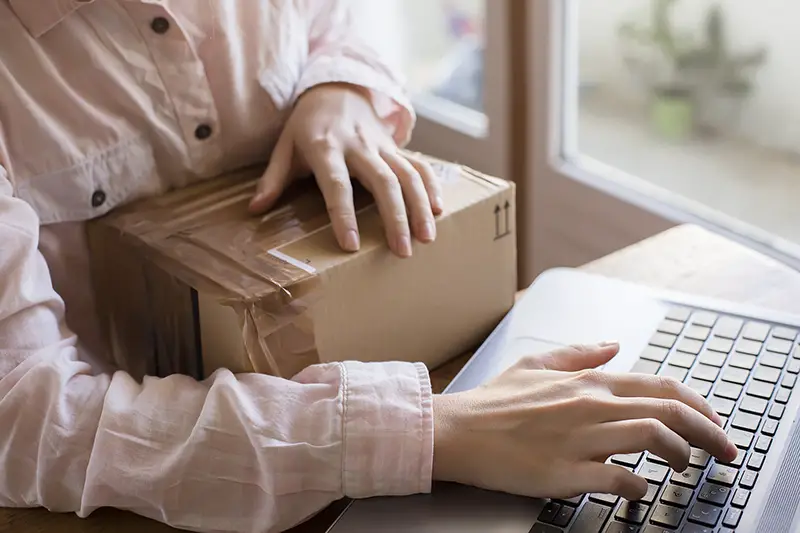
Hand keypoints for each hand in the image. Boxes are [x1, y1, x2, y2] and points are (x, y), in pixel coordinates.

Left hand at [249, 83, 442, 257]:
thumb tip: (255, 209)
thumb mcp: (284, 147)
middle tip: (402, 251)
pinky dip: (432, 186)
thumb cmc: (306, 125)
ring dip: (420, 207)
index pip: (336, 184)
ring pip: (409, 174)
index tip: (352, 245)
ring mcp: (382, 144)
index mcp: (325, 147)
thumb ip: (272, 178)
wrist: (336, 88)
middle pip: (384, 181)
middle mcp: (358, 145)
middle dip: (396, 217)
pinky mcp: (397, 146)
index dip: (343, 215)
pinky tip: (440, 211)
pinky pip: (420, 164)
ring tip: (427, 238)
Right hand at [432, 343, 737, 500]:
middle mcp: (590, 404)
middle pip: (670, 410)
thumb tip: (611, 345)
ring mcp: (579, 438)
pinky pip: (619, 478)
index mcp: (587, 381)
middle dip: (709, 432)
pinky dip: (638, 485)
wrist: (458, 431)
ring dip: (680, 453)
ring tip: (683, 466)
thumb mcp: (535, 363)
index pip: (661, 385)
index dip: (698, 404)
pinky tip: (638, 488)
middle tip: (724, 450)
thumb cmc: (493, 403)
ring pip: (653, 436)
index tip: (714, 421)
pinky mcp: (565, 471)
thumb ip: (577, 352)